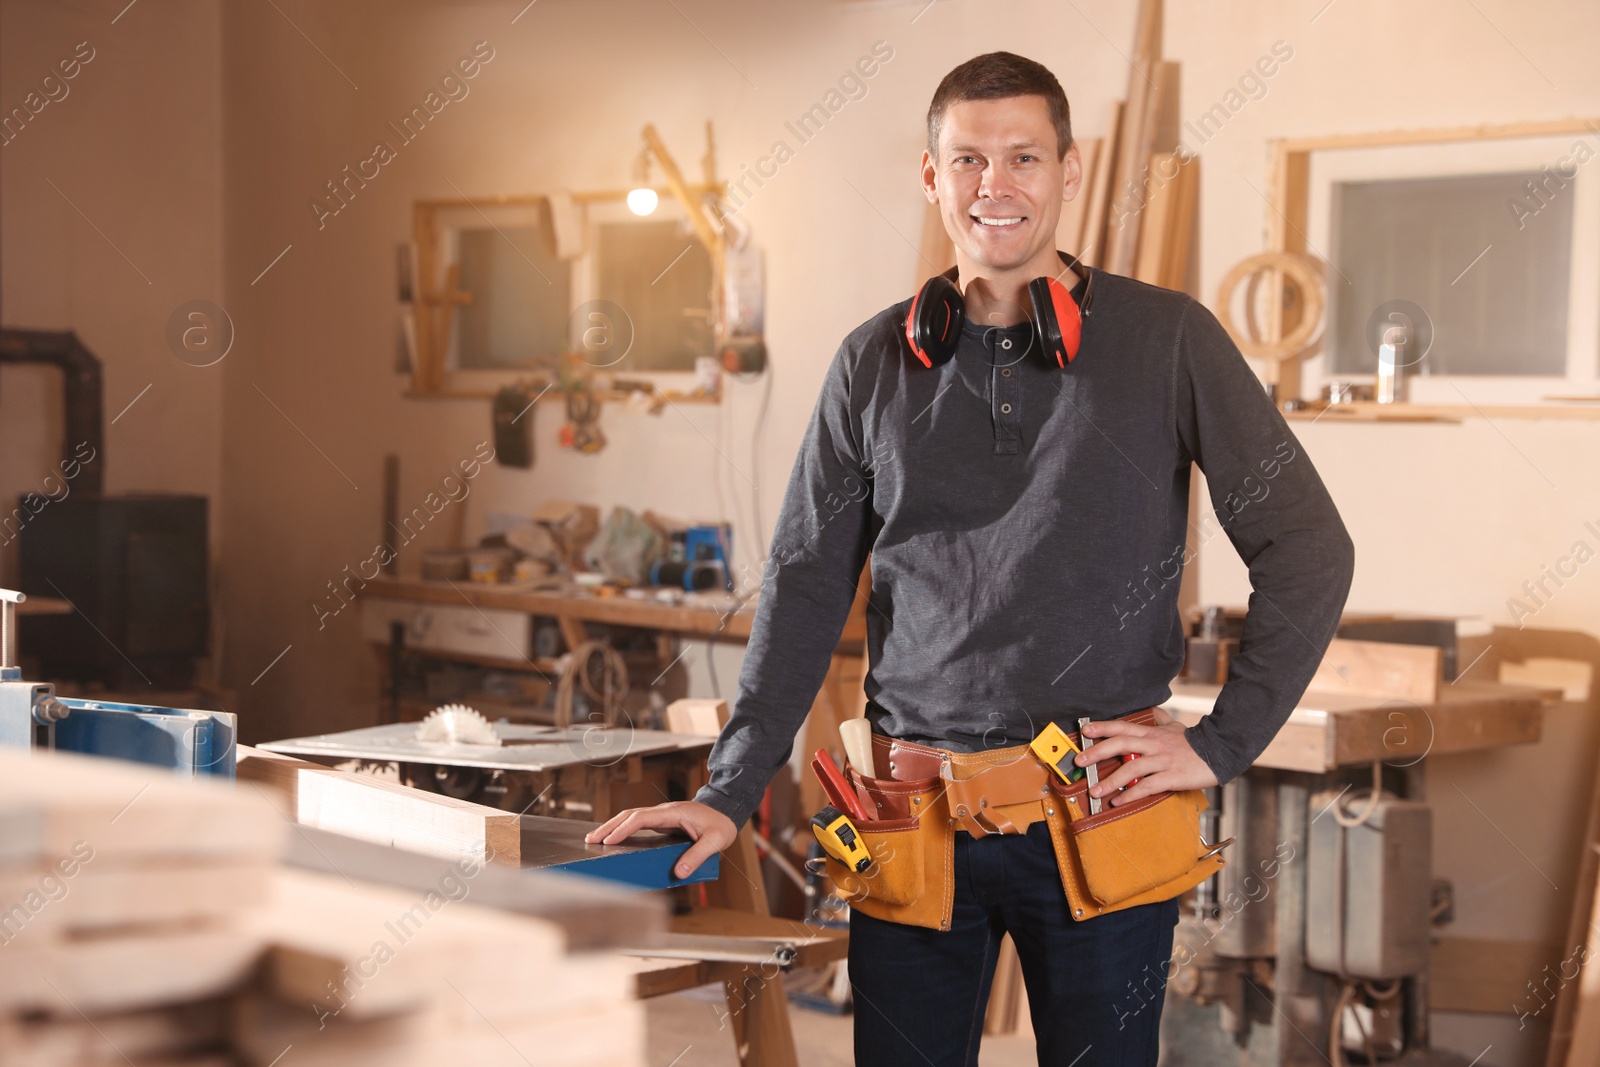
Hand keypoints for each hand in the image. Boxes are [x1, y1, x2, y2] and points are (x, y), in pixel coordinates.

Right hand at [584, 800, 736, 879]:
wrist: (728, 811)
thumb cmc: (721, 825)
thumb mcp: (715, 841)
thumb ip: (698, 856)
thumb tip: (679, 873)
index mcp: (673, 813)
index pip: (641, 818)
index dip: (623, 829)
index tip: (609, 840)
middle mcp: (664, 811)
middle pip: (630, 815)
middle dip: (609, 827)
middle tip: (591, 840)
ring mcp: (662, 816)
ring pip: (631, 817)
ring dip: (613, 826)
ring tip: (595, 839)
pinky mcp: (663, 822)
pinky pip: (638, 823)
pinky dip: (623, 829)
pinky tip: (614, 838)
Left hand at [1075, 707, 1217, 806]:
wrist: (1221, 751)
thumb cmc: (1195, 742)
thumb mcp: (1175, 726)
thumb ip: (1160, 719)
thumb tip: (1150, 710)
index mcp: (1152, 733)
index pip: (1122, 727)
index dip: (1102, 728)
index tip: (1085, 731)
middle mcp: (1153, 745)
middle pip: (1120, 745)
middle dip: (1097, 753)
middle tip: (1080, 761)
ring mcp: (1162, 761)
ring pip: (1130, 768)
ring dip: (1110, 780)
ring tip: (1095, 790)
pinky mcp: (1171, 777)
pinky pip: (1146, 786)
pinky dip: (1130, 794)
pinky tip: (1118, 800)